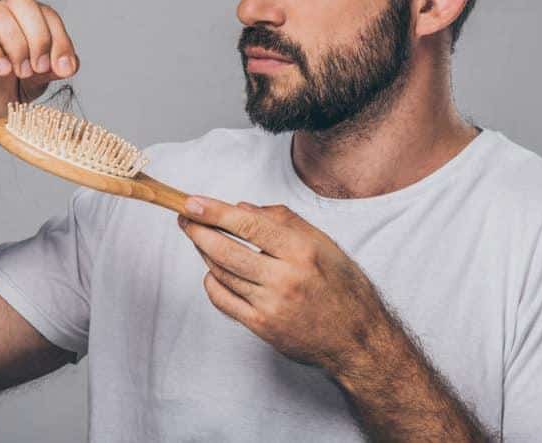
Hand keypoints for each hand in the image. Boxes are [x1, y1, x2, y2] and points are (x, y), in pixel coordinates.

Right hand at [0, 0, 79, 132]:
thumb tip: (72, 64)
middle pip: (22, 2)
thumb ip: (49, 73)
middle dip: (38, 36)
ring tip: (19, 72)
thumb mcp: (31, 86)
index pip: (47, 14)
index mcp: (22, 24)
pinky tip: (1, 70)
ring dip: (16, 44)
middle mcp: (0, 18)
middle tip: (38, 68)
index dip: (60, 39)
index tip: (64, 69)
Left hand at [177, 197, 392, 372]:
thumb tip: (242, 208)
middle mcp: (285, 278)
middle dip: (198, 231)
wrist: (356, 337)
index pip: (247, 225)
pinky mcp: (262, 327)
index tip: (192, 203)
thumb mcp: (323, 242)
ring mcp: (271, 305)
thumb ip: (283, 220)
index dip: (214, 212)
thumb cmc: (342, 286)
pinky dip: (211, 283)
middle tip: (184, 219)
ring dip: (204, 253)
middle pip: (226, 250)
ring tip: (198, 239)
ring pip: (221, 273)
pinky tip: (212, 271)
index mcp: (301, 251)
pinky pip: (224, 301)